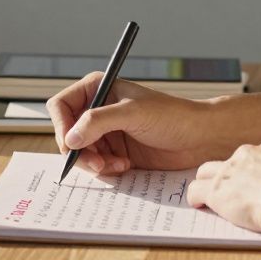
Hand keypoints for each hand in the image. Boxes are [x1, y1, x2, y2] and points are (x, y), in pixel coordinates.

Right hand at [47, 72, 232, 174]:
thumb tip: (70, 138)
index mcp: (97, 89)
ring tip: (117, 164)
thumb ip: (98, 122)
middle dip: (80, 152)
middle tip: (98, 164)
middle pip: (67, 134)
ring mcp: (105, 133)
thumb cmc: (172, 115)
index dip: (61, 126)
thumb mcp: (132, 113)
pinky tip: (125, 166)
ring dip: (95, 163)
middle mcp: (97, 110)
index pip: (61, 106)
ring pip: (80, 153)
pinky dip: (106, 169)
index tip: (72, 144)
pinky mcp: (115, 152)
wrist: (199, 138)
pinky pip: (96, 165)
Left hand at [185, 136, 260, 233]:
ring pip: (206, 172)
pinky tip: (199, 206)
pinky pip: (196, 191)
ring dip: (207, 184)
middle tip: (229, 188)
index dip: (252, 169)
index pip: (256, 154)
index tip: (254, 180)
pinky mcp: (217, 190)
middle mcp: (248, 153)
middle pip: (228, 159)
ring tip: (207, 196)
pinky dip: (196, 199)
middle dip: (226, 173)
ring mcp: (230, 170)